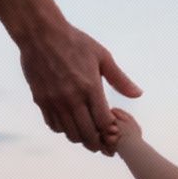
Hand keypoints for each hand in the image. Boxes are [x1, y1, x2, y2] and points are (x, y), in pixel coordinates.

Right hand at [17, 23, 141, 155]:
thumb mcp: (102, 56)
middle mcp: (72, 98)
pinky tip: (70, 123)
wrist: (40, 34)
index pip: (104, 123)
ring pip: (70, 133)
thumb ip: (120, 79)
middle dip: (98, 143)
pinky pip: (54, 125)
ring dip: (81, 138)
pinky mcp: (41, 101)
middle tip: (102, 144)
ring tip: (87, 135)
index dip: (111, 133)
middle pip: (87, 134)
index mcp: (91, 87)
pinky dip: (64, 129)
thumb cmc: (75, 42)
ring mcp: (55, 102)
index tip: (114, 133)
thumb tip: (138, 94)